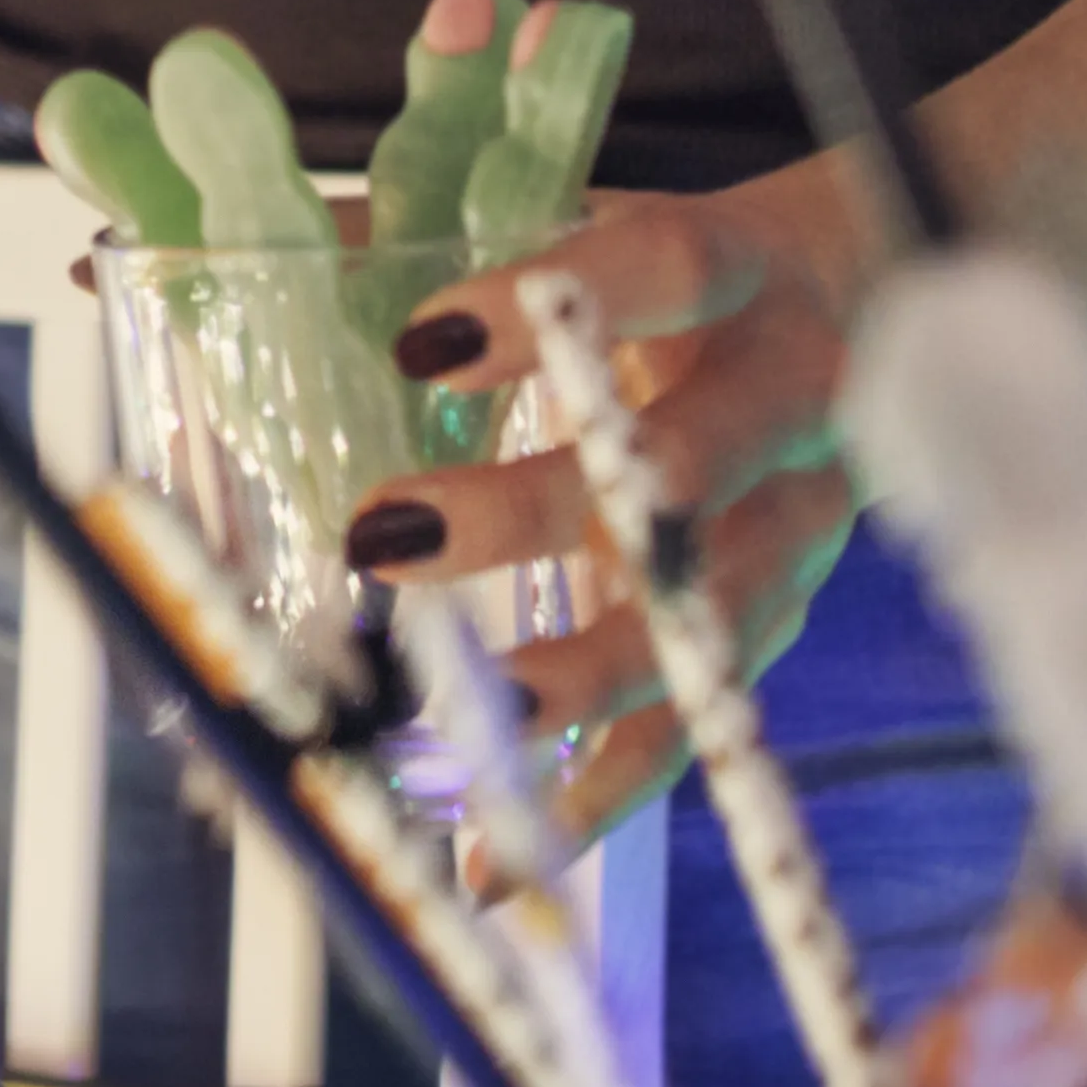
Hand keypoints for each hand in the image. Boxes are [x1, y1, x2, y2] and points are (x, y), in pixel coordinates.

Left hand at [357, 153, 878, 825]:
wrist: (888, 297)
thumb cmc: (684, 271)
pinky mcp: (782, 620)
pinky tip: (502, 860)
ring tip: (468, 715)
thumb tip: (198, 260)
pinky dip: (601, 798)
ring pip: (707, 614)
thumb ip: (416, 239)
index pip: (662, 271)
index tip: (422, 343)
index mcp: (744, 267)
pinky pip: (698, 723)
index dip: (556, 311)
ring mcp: (805, 523)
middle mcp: (796, 398)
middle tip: (384, 534)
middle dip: (535, 509)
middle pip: (686, 464)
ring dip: (583, 676)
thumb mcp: (589, 226)